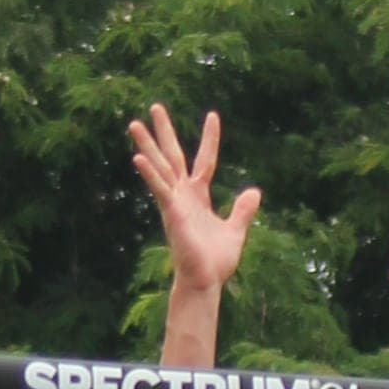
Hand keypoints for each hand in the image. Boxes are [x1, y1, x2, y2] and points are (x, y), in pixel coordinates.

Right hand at [128, 104, 261, 302]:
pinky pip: (160, 190)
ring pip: (160, 167)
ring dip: (147, 146)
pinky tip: (138, 158)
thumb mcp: (235, 230)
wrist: (205, 282)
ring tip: (134, 123)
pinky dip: (151, 175)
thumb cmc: (215, 261)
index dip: (210, 139)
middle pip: (173, 156)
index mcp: (198, 196)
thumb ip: (243, 210)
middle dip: (164, 132)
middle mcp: (183, 195)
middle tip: (155, 106)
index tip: (212, 115)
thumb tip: (254, 191)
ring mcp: (175, 203)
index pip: (205, 160)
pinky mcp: (172, 214)